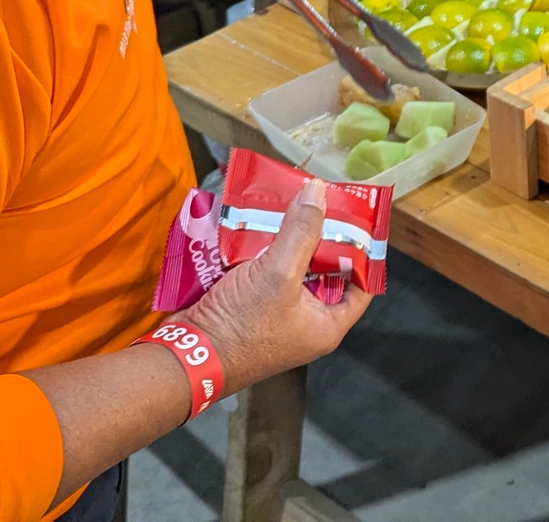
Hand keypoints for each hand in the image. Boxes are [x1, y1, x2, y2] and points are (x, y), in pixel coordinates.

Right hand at [171, 178, 371, 394]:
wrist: (185, 356)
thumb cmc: (240, 328)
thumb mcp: (278, 274)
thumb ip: (301, 232)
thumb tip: (318, 192)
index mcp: (327, 324)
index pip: (362, 285)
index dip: (363, 252)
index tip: (358, 220)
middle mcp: (306, 321)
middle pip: (324, 270)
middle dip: (319, 237)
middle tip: (318, 203)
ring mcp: (276, 313)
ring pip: (291, 267)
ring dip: (287, 239)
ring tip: (289, 205)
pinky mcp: (250, 305)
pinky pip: (263, 271)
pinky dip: (262, 249)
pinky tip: (258, 223)